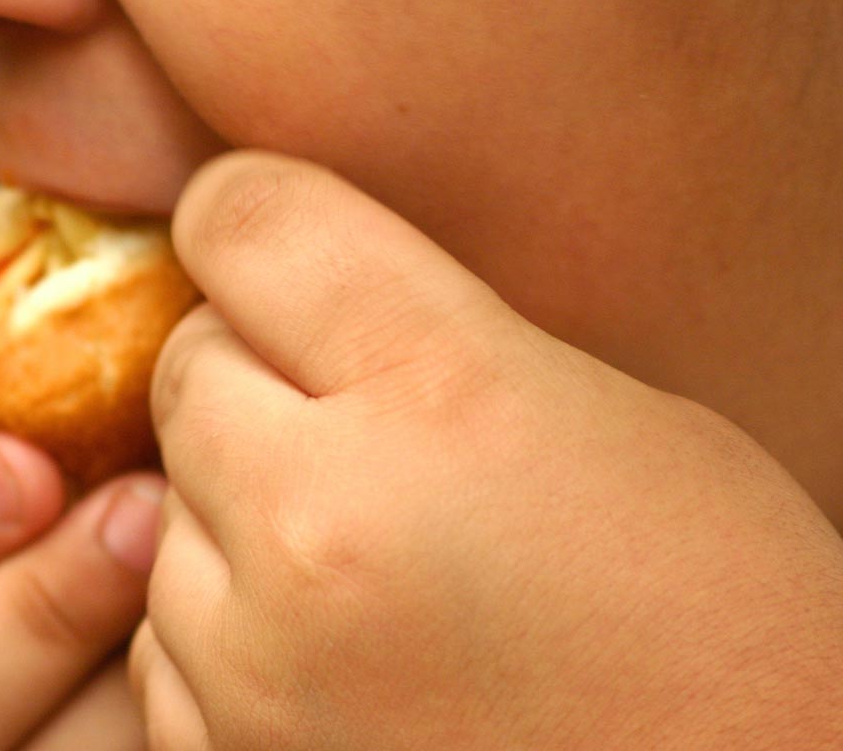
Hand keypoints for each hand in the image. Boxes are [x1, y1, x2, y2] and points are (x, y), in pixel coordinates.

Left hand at [129, 152, 842, 748]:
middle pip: (189, 364)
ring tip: (359, 553)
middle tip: (347, 419)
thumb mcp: (614, 418)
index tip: (259, 242)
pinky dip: (227, 623)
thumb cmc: (716, 616)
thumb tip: (288, 310)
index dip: (245, 217)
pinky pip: (164, 636)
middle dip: (251, 372)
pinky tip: (333, 641)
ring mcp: (260, 662)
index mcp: (441, 396)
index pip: (249, 223)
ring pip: (167, 502)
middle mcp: (320, 525)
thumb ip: (432, 337)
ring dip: (236, 505)